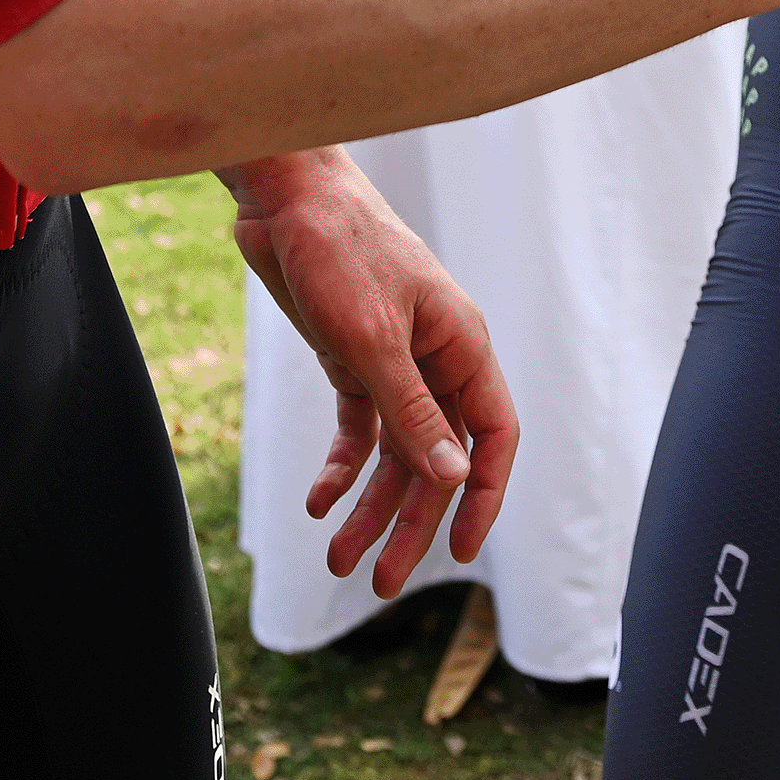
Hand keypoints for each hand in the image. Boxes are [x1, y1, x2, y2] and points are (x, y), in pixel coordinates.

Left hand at [224, 151, 521, 593]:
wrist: (287, 196)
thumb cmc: (340, 248)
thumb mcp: (373, 337)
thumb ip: (413, 411)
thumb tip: (453, 478)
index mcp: (461, 346)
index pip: (493, 435)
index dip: (483, 495)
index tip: (460, 550)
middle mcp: (435, 358)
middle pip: (437, 458)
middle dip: (411, 522)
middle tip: (382, 583)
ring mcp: (394, 360)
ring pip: (395, 451)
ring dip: (370, 506)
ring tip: (338, 557)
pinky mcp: (352, 358)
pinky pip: (359, 428)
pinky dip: (342, 467)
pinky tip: (320, 500)